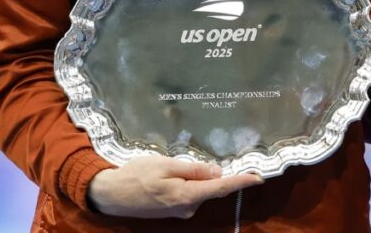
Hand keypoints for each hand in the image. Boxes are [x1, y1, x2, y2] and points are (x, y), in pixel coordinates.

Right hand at [87, 156, 262, 218]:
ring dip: (199, 178)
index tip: (259, 177)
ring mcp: (180, 211)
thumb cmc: (137, 175)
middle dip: (217, 175)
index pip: (221, 188)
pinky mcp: (173, 211)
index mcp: (187, 196)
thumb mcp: (166, 165)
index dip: (241, 182)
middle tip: (210, 159)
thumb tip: (218, 173)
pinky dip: (190, 184)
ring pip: (200, 191)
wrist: (111, 194)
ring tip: (179, 165)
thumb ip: (193, 169)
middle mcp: (187, 208)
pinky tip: (175, 174)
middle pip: (212, 189)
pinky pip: (190, 194)